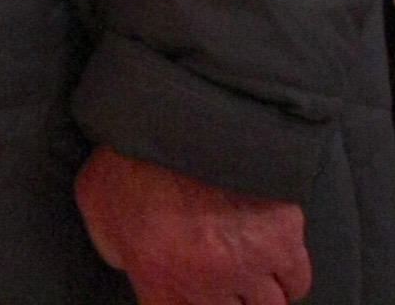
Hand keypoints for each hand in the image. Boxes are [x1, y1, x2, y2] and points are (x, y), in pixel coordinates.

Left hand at [74, 147, 313, 304]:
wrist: (178, 110)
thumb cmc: (130, 152)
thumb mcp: (97, 201)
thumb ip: (113, 245)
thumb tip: (127, 262)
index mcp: (161, 279)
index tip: (194, 293)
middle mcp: (210, 282)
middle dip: (227, 302)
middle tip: (223, 283)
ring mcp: (250, 263)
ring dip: (260, 294)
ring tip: (248, 274)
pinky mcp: (283, 236)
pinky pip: (296, 278)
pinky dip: (287, 275)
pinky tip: (273, 260)